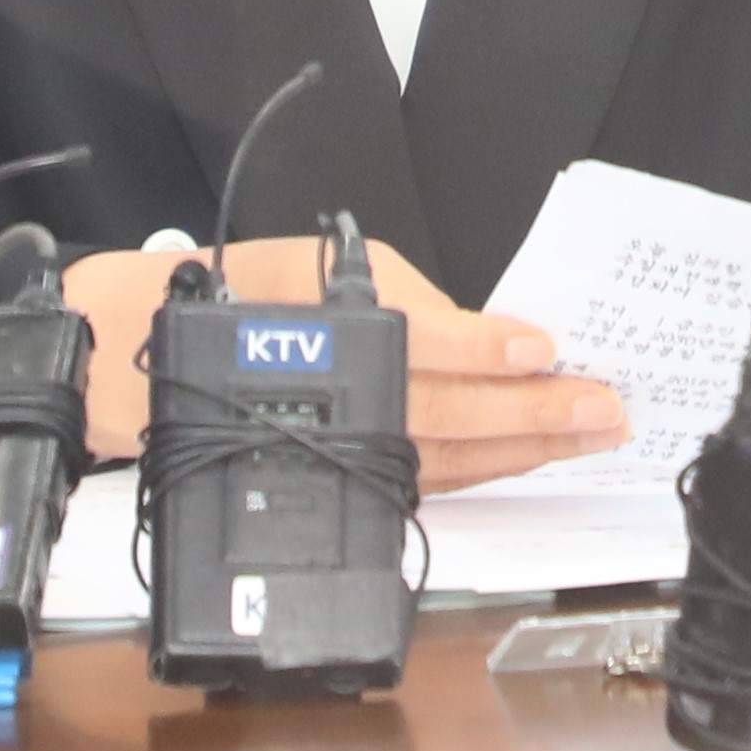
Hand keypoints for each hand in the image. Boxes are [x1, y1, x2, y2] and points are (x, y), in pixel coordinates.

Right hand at [60, 237, 632, 490]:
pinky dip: (482, 470)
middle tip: (605, 408)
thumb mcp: (318, 268)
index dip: (487, 352)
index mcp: (337, 342)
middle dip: (536, 415)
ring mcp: (346, 455)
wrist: (145, 363)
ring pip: (449, 462)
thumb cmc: (239, 298)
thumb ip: (399, 298)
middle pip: (453, 418)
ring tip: (588, 432)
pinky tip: (527, 456)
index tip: (545, 348)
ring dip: (525, 449)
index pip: (424, 348)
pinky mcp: (345, 483)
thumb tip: (476, 334)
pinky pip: (426, 482)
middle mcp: (344, 406)